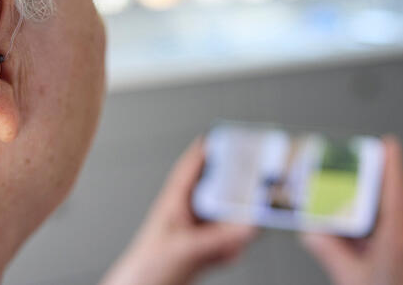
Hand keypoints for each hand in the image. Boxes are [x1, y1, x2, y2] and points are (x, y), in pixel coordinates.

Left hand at [101, 138, 256, 284]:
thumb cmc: (145, 267)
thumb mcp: (185, 249)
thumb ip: (218, 239)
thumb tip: (248, 228)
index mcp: (175, 200)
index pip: (193, 165)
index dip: (210, 147)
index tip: (230, 135)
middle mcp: (187, 213)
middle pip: (216, 189)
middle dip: (236, 188)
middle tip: (256, 184)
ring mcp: (196, 232)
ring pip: (225, 218)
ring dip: (236, 226)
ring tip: (246, 229)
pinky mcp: (203, 252)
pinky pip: (227, 243)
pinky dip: (233, 251)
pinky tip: (228, 257)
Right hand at [300, 136, 402, 284]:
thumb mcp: (349, 279)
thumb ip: (328, 251)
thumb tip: (311, 232)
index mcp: (400, 242)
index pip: (399, 191)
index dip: (394, 163)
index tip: (389, 143)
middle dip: (389, 178)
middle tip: (369, 165)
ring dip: (392, 198)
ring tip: (368, 197)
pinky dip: (396, 217)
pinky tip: (376, 229)